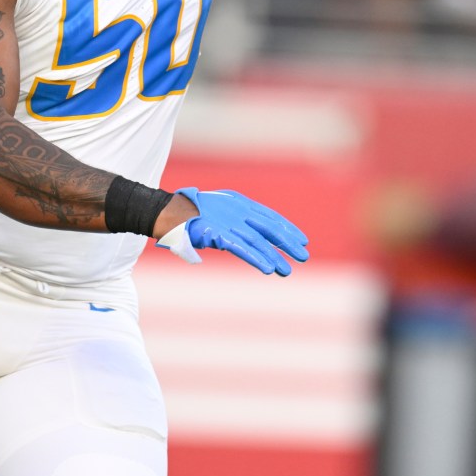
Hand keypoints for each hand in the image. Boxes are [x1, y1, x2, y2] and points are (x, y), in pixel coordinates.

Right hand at [156, 187, 309, 275]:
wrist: (171, 212)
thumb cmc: (195, 213)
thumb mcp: (221, 213)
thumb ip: (235, 223)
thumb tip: (250, 239)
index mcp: (241, 204)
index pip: (271, 217)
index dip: (288, 229)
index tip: (302, 240)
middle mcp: (239, 212)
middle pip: (270, 228)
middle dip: (288, 243)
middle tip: (304, 256)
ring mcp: (229, 223)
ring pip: (258, 242)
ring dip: (274, 257)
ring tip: (287, 271)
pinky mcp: (219, 235)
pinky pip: (241, 248)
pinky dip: (256, 258)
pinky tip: (267, 268)